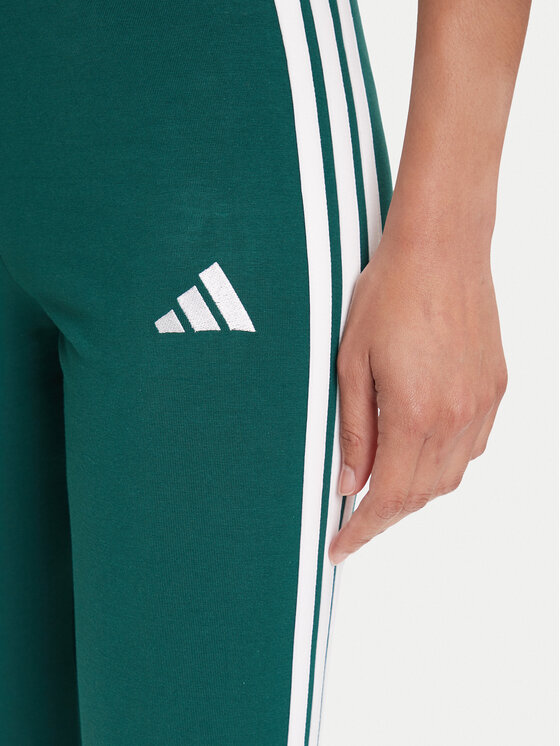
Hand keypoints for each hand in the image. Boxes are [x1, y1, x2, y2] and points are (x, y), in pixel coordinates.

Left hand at [328, 225, 507, 564]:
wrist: (441, 248)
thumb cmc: (389, 294)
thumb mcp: (352, 362)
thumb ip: (353, 430)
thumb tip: (349, 482)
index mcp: (413, 414)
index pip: (388, 497)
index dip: (363, 530)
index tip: (341, 548)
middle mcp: (455, 417)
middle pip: (422, 494)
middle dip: (386, 515)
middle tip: (355, 517)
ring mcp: (481, 403)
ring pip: (450, 476)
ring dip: (416, 492)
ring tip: (384, 487)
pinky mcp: (495, 387)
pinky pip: (473, 447)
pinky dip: (444, 464)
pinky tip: (422, 452)